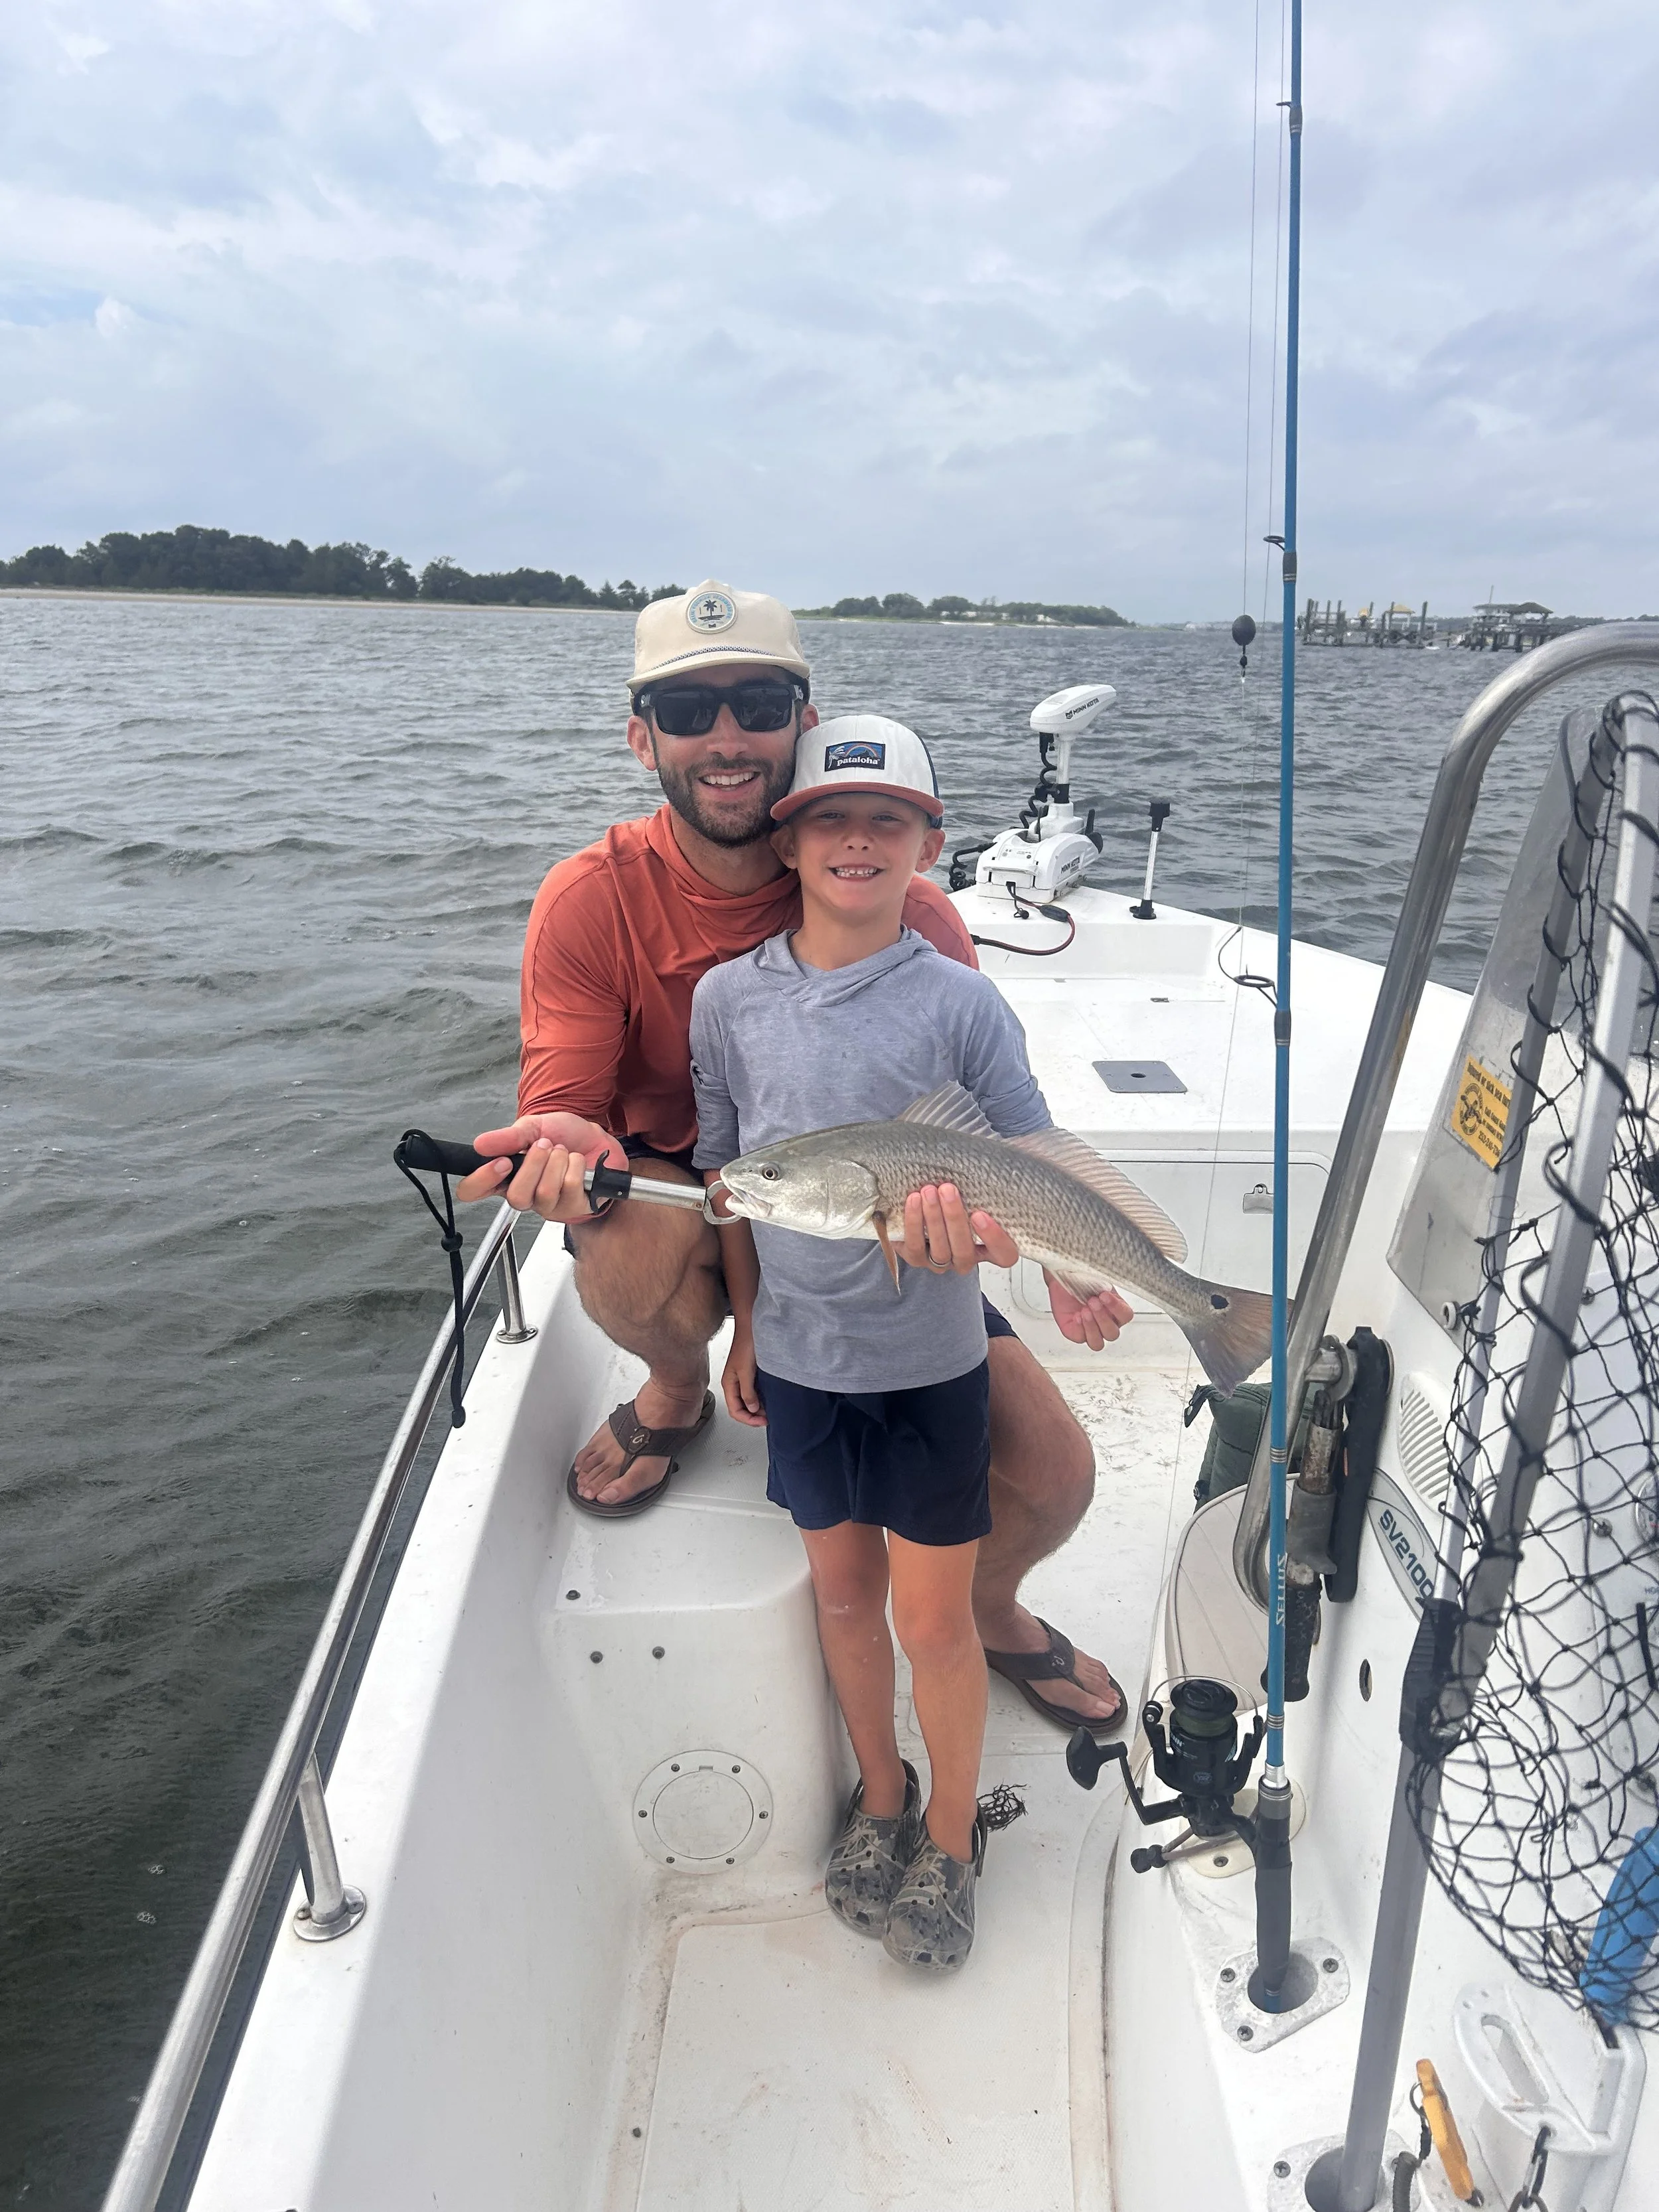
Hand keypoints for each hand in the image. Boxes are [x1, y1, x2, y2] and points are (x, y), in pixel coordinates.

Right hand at [457, 1111, 624, 1222]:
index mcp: (505, 1176)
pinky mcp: (573, 1208)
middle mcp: (524, 1195)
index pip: (473, 1190)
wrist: (596, 1138)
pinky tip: (577, 1162)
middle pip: (515, 1197)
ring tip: (563, 1152)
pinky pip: (569, 1188)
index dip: (482, 1180)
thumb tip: (480, 1144)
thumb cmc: (564, 1136)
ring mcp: (548, 1205)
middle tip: (544, 1145)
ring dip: (557, 1162)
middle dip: (534, 1165)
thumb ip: (508, 1137)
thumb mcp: (534, 1127)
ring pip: (544, 1193)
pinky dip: (576, 1166)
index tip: (503, 1161)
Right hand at [722, 1331, 766, 1426]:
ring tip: (769, 1410)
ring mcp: (741, 1378)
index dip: (748, 1419)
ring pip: (747, 1401)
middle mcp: (733, 1383)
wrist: (752, 1326)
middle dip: (753, 1416)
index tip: (763, 1421)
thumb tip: (752, 1408)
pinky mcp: (749, 1373)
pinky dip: (760, 1398)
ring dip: (757, 1408)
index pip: (735, 1410)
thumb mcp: (746, 1371)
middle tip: (767, 1418)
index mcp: (728, 1384)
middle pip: (740, 1408)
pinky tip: (768, 1398)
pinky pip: (753, 1391)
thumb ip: (747, 1392)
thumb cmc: (746, 1344)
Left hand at [896, 1184, 1019, 1273]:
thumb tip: (992, 1155)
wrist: (918, 1209)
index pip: (1004, 1254)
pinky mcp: (916, 1258)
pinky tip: (913, 1200)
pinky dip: (914, 1222)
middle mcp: (966, 1259)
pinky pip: (915, 1245)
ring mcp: (941, 1262)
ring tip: (928, 1191)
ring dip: (934, 1218)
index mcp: (989, 1248)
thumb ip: (979, 1189)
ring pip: (940, 1249)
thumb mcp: (970, 1195)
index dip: (995, 1239)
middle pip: (965, 1250)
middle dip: (954, 1218)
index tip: (981, 1214)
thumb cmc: (952, 1200)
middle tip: (947, 1190)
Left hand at [1047, 1274, 1133, 1349]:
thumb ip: (1106, 1286)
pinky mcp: (1076, 1334)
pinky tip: (1076, 1315)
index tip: (1104, 1295)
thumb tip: (1107, 1288)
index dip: (1116, 1308)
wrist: (1062, 1280)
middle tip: (1092, 1301)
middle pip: (1112, 1333)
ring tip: (1084, 1311)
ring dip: (1092, 1327)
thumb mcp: (1097, 1279)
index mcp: (1116, 1310)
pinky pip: (1081, 1338)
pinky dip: (1079, 1327)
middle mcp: (1106, 1323)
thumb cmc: (1082, 1280)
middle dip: (1102, 1317)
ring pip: (1098, 1343)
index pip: (1125, 1316)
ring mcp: (1091, 1331)